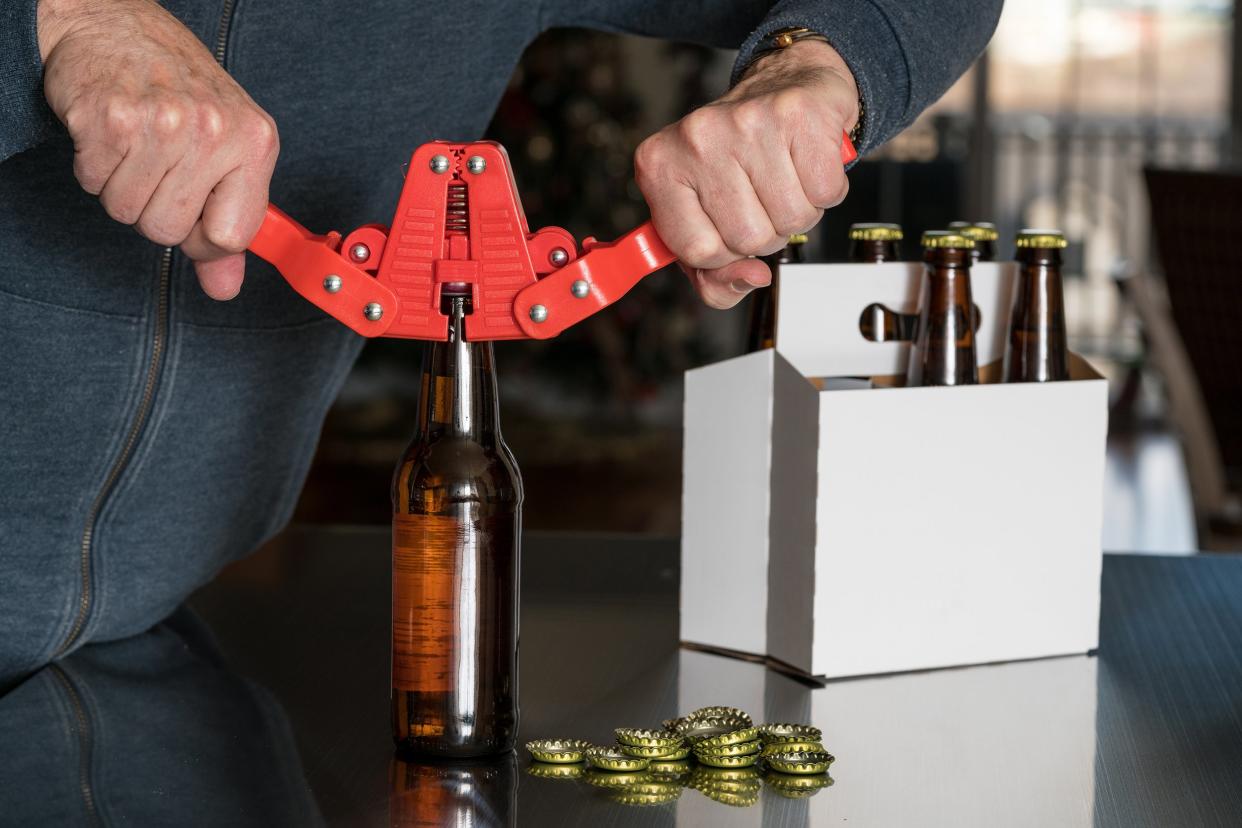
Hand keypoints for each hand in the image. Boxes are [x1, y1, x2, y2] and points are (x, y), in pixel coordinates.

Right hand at [38, 0, 278, 299]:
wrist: (116, 25)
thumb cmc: (180, 88)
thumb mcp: (228, 151)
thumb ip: (230, 223)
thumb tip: (225, 287)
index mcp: (255, 142)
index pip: (231, 236)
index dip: (203, 237)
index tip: (194, 212)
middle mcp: (213, 131)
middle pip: (169, 231)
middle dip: (155, 210)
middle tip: (158, 166)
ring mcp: (161, 123)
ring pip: (127, 212)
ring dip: (122, 188)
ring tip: (135, 146)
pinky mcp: (109, 120)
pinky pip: (93, 184)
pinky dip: (94, 167)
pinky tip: (111, 135)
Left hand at [634, 40, 857, 308]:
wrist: (785, 84)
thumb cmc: (740, 157)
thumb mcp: (706, 220)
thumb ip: (713, 276)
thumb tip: (753, 277)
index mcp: (659, 167)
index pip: (696, 251)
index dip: (723, 252)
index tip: (727, 225)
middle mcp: (696, 138)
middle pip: (747, 239)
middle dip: (766, 232)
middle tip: (762, 195)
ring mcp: (746, 123)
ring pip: (790, 220)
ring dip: (798, 211)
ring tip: (785, 178)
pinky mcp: (797, 115)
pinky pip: (825, 193)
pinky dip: (825, 189)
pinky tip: (807, 164)